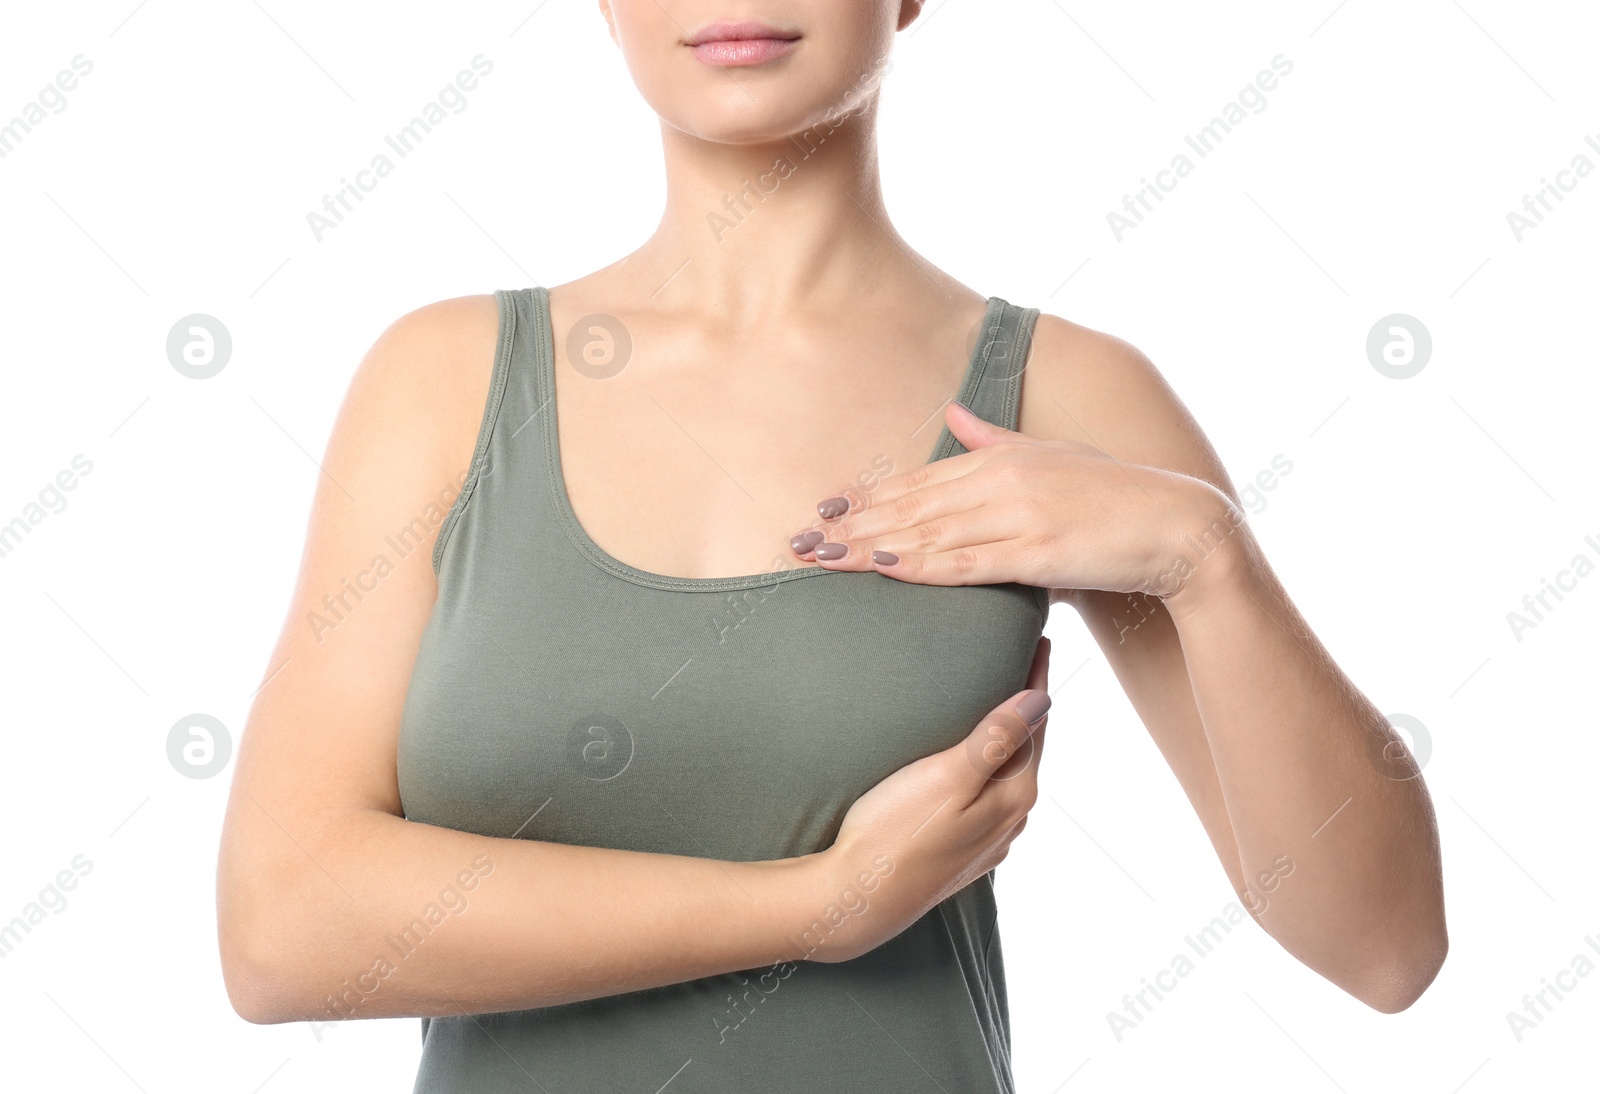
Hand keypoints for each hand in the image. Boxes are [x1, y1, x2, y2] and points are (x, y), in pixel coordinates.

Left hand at [789, 401, 1232, 598]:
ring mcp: (1018, 516)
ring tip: (821, 560)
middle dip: (849, 525)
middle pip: (910, 506)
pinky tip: (885, 567)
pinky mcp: (1037, 553)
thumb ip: (995, 439)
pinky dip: (922, 565)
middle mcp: (1002, 481)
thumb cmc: (1112, 497)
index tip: (819, 509)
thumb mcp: (1050, 454)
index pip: (917, 481)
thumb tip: (954, 414)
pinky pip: (968, 562)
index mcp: (1000, 459)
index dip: (865, 496)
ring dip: (870, 548)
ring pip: (928, 534)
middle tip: (796, 540)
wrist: (1176, 527)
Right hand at [800, 637, 1051, 963]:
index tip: (1039, 639)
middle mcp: (1010, 820)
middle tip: (1024, 660)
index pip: (1036, 723)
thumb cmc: (891, 835)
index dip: (1036, 678)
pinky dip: (988, 769)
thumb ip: (995, 739)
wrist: (856, 901)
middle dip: (1028, 706)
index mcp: (1013, 795)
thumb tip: (1040, 700)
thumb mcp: (944, 778)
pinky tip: (971, 764)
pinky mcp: (962, 852)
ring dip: (1008, 739)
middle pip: (1027, 748)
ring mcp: (988, 840)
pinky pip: (988, 798)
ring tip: (999, 703)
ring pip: (1008, 774)